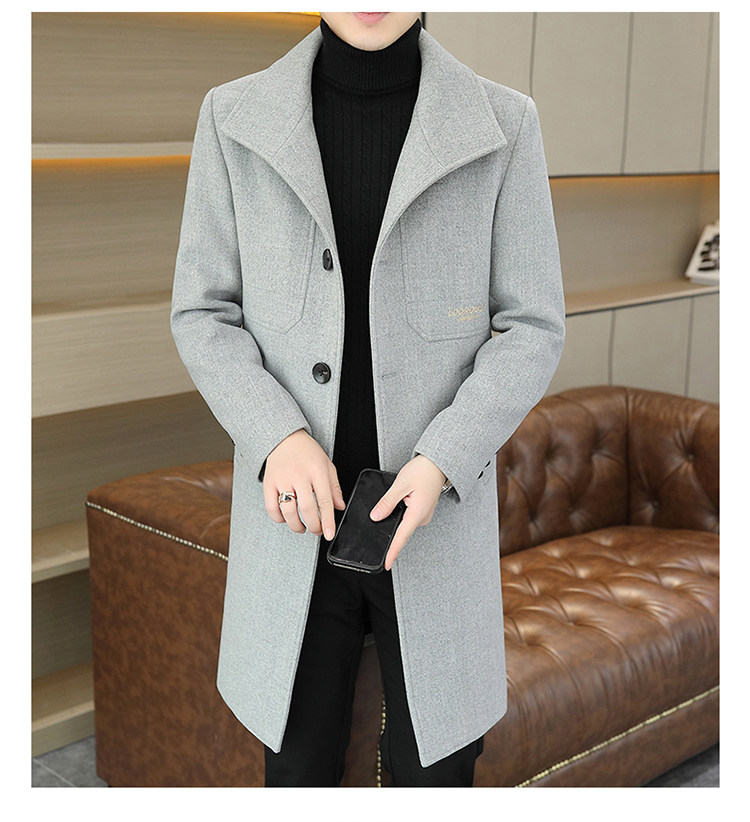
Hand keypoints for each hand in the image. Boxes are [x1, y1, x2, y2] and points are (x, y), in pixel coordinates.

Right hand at [263, 428, 345, 539]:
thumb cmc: (307, 452)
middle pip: (307, 509)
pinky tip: (286, 518)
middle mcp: (299, 475)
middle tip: (317, 531)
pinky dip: (279, 519)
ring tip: (302, 528)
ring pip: (288, 511)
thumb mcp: (326, 465)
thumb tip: (339, 507)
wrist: (284, 438)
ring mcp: (282, 480)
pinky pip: (271, 508)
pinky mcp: (268, 483)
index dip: (328, 521)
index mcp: (316, 470)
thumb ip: (334, 487)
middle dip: (314, 526)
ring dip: (297, 526)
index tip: (329, 534)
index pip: (324, 501)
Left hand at [370, 454, 445, 570]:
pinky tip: (400, 501)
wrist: (437, 463)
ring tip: (398, 496)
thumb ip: (387, 502)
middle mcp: (423, 517)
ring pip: (404, 523)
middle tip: (390, 506)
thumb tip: (376, 516)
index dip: (393, 551)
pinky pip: (408, 518)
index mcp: (418, 512)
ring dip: (396, 517)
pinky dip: (401, 514)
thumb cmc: (423, 470)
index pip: (401, 537)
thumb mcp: (400, 484)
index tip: (386, 564)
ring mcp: (423, 515)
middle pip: (401, 530)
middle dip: (390, 527)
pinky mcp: (422, 511)